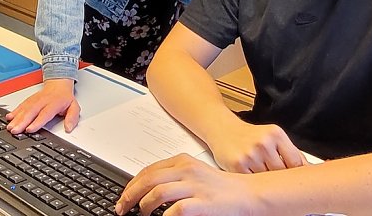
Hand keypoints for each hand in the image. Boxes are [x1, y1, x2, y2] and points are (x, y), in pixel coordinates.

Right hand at [5, 78, 79, 133]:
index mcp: (54, 103)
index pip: (45, 113)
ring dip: (16, 118)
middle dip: (22, 122)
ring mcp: (35, 100)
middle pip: (31, 112)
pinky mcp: (29, 99)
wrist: (59, 83)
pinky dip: (14, 111)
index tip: (30, 129)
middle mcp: (43, 101)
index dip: (37, 122)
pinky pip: (21, 105)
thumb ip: (72, 118)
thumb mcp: (74, 107)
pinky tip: (9, 118)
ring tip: (10, 127)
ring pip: (24, 109)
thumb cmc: (65, 97)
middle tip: (15, 130)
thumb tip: (69, 128)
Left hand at [115, 153, 254, 215]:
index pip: (148, 170)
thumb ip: (174, 178)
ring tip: (142, 214)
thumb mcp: (196, 175)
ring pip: (157, 193)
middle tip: (122, 208)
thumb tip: (148, 190)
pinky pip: (175, 210)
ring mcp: (195, 186)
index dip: (132, 185)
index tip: (124, 196)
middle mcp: (187, 171)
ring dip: (144, 206)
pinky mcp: (202, 203)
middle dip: (130, 196)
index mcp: (184, 161)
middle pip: (148, 180)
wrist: (249, 194)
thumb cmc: (223, 188)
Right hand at [209, 120, 307, 172]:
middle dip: (281, 176)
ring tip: (261, 173)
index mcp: (276, 134)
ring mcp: (251, 155)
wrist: (223, 129)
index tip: (299, 179)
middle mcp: (264, 143)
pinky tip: (251, 175)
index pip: (296, 161)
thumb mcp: (271, 135)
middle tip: (277, 177)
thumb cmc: (248, 135)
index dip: (298, 173)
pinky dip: (254, 181)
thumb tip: (306, 167)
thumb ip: (287, 151)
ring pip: (268, 178)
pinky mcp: (238, 166)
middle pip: (283, 172)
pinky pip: (253, 182)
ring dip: (266, 180)